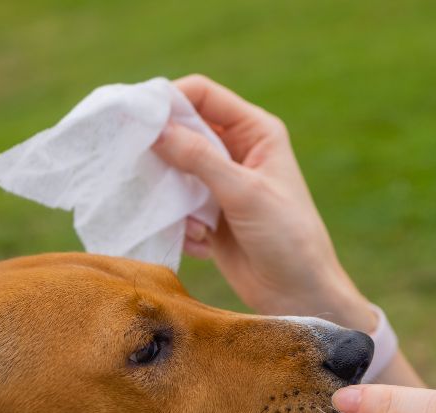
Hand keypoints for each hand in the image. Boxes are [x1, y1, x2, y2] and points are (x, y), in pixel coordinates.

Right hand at [152, 75, 373, 330]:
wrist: (299, 294)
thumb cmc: (287, 236)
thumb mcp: (244, 192)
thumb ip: (199, 159)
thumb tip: (155, 130)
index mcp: (255, 131)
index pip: (203, 96)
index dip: (169, 99)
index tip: (136, 116)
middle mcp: (236, 151)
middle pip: (183, 130)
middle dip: (162, 148)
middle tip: (136, 163)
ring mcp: (221, 183)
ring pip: (175, 169)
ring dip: (171, 192)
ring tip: (183, 215)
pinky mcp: (209, 214)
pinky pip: (177, 205)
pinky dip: (181, 222)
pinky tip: (204, 243)